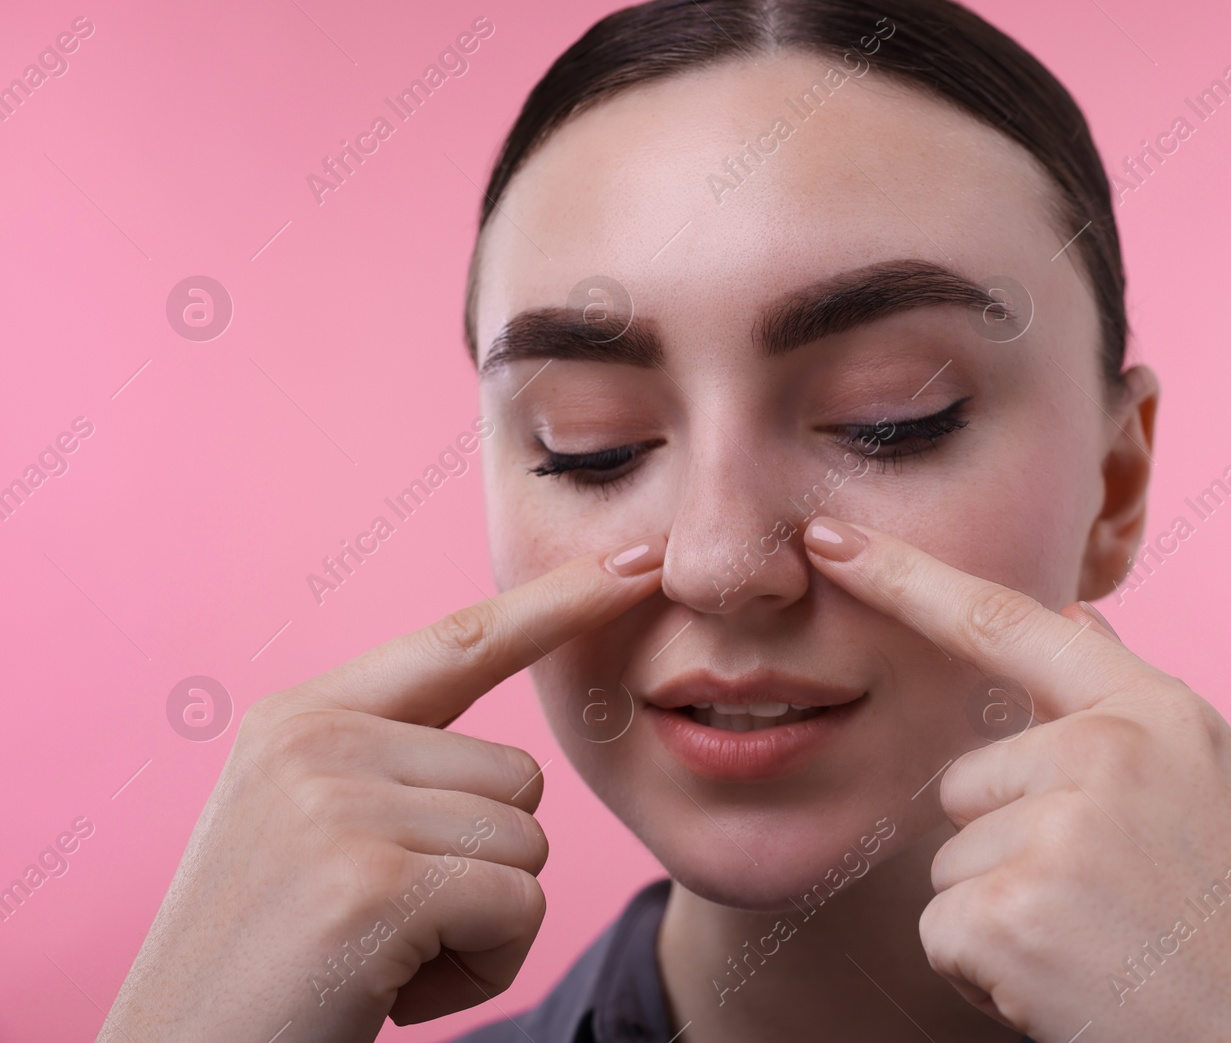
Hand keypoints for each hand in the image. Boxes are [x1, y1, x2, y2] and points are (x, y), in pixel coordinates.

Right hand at [98, 534, 665, 1042]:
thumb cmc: (268, 967)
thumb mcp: (310, 831)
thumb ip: (393, 769)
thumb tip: (512, 764)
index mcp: (303, 716)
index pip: (461, 639)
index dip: (560, 601)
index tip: (639, 560)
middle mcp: (316, 740)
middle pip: (520, 775)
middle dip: (486, 869)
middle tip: (387, 925)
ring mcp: (337, 804)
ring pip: (528, 843)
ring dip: (485, 924)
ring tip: (384, 956)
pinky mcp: (371, 881)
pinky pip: (519, 907)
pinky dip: (483, 967)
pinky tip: (392, 992)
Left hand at [801, 517, 1230, 1042]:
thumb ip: (1144, 710)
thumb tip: (1077, 627)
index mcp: (1161, 715)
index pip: (1008, 622)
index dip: (907, 576)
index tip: (830, 539)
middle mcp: (1106, 753)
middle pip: (969, 783)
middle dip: (1011, 847)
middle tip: (1106, 907)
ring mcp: (1059, 830)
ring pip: (954, 862)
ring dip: (1003, 914)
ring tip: (1101, 949)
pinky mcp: (1014, 914)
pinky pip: (944, 931)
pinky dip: (987, 973)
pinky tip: (1068, 989)